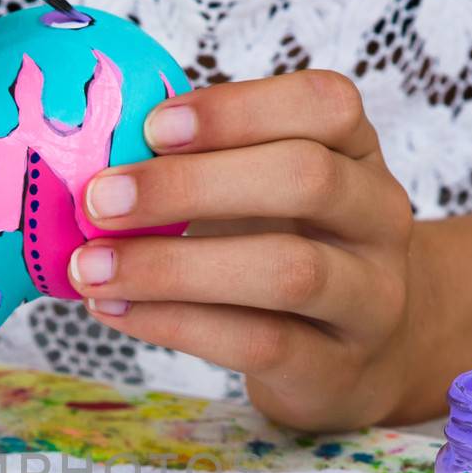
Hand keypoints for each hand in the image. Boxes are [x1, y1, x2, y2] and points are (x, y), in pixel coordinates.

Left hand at [69, 71, 417, 429]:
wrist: (358, 358)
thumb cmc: (286, 252)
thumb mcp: (263, 195)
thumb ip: (202, 168)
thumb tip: (94, 166)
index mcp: (357, 153)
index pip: (327, 104)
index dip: (239, 109)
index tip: (153, 127)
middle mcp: (378, 217)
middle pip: (306, 179)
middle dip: (190, 186)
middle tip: (100, 201)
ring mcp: (370, 297)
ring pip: (287, 271)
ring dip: (173, 267)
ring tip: (93, 268)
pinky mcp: (336, 368)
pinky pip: (258, 343)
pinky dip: (175, 324)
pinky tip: (116, 311)